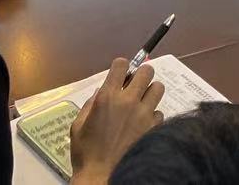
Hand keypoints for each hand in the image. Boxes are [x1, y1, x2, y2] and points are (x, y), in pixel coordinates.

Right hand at [69, 59, 163, 184]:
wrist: (103, 177)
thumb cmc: (86, 153)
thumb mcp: (78, 126)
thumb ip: (90, 105)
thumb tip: (101, 91)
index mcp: (107, 97)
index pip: (121, 64)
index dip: (121, 66)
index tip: (120, 75)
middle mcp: (128, 101)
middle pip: (147, 71)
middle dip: (141, 75)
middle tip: (135, 87)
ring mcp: (144, 114)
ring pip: (159, 88)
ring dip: (151, 92)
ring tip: (142, 103)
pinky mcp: (154, 128)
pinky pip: (160, 112)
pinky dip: (153, 116)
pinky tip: (144, 125)